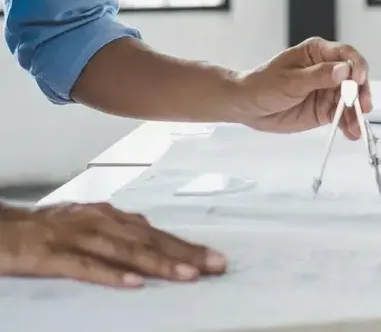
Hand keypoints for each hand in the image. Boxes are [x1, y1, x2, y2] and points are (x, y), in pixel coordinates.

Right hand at [0, 202, 225, 286]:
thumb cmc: (43, 229)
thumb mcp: (86, 224)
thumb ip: (117, 229)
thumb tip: (150, 231)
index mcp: (109, 217)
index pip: (155, 234)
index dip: (186, 246)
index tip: (216, 259)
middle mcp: (99, 222)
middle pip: (149, 240)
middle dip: (185, 254)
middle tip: (217, 266)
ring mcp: (77, 237)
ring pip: (125, 251)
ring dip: (159, 263)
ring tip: (188, 275)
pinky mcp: (52, 255)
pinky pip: (86, 267)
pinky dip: (111, 275)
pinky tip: (134, 284)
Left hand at [236, 37, 371, 138]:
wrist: (247, 107)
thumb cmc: (263, 84)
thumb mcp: (290, 80)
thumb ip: (318, 76)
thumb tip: (343, 70)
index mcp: (318, 53)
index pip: (346, 55)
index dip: (357, 66)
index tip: (359, 79)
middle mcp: (327, 70)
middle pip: (354, 79)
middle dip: (360, 93)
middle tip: (362, 107)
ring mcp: (328, 91)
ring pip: (351, 100)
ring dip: (356, 113)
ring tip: (356, 127)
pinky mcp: (325, 109)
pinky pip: (342, 116)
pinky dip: (348, 124)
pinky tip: (351, 132)